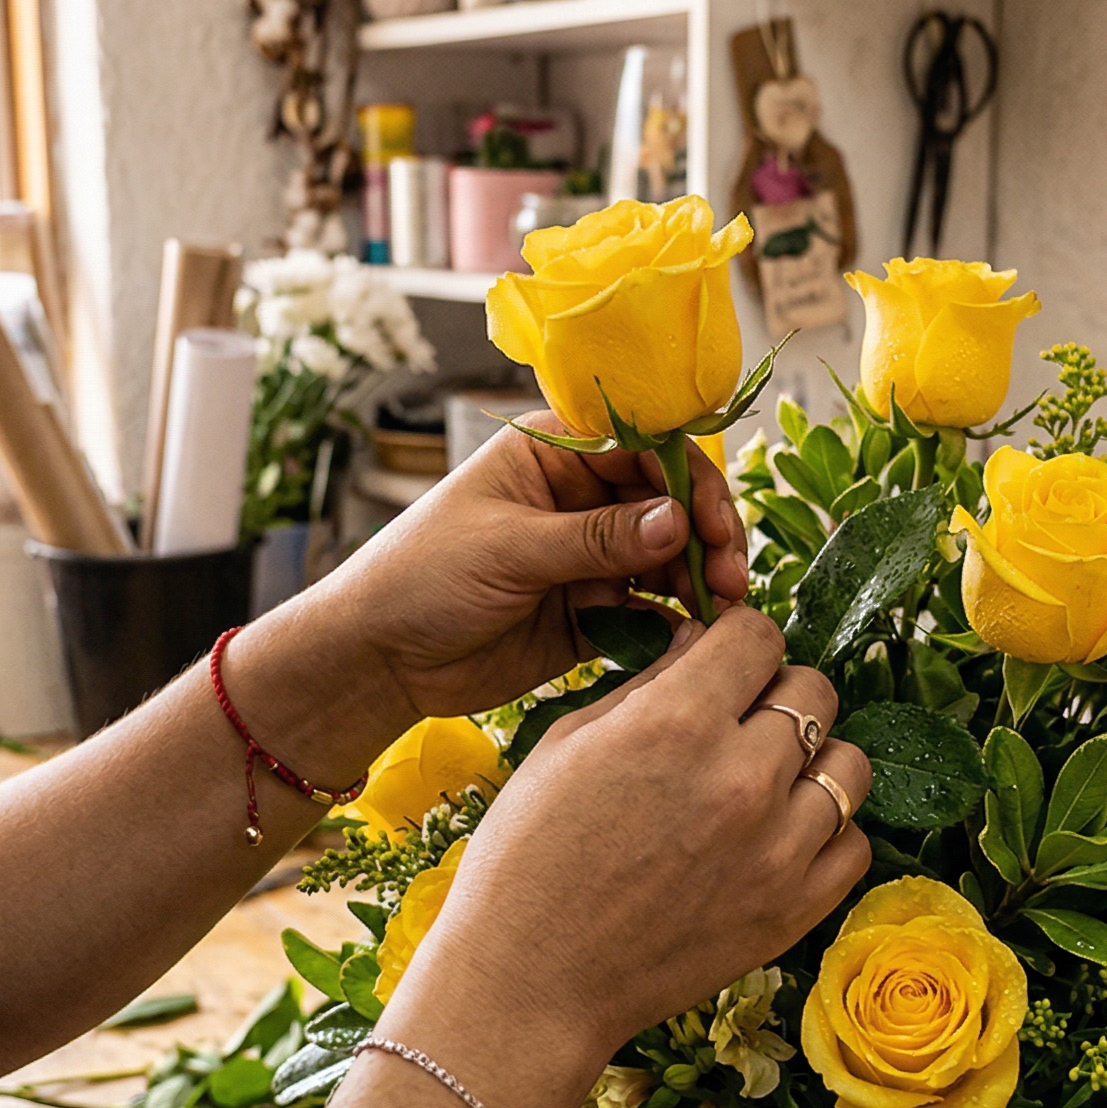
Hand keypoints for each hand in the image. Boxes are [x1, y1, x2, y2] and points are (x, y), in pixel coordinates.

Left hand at [342, 422, 747, 721]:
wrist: (377, 659)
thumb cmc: (420, 576)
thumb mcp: (509, 548)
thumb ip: (596, 539)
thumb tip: (678, 523)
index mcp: (555, 453)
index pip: (645, 448)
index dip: (688, 482)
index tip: (711, 526)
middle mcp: (581, 497)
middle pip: (670, 503)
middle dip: (706, 536)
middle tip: (729, 579)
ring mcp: (590, 556)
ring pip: (670, 558)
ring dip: (700, 581)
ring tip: (722, 611)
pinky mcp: (593, 611)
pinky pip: (652, 610)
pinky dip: (678, 620)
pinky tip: (696, 636)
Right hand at [379, 609, 871, 1107]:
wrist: (530, 981)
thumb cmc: (527, 857)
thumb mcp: (568, 742)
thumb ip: (651, 683)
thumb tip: (704, 638)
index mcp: (676, 722)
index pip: (759, 634)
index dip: (742, 640)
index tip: (728, 659)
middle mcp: (741, 776)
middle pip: (815, 691)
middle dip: (779, 693)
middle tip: (743, 722)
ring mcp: (777, 847)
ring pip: (849, 765)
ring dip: (814, 762)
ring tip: (770, 782)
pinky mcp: (795, 910)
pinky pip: (856, 843)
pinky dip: (828, 833)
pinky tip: (783, 836)